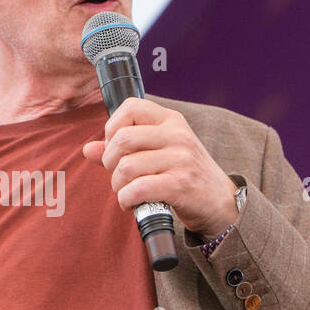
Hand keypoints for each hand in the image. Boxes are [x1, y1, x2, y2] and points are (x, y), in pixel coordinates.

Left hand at [81, 97, 238, 236]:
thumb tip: (89, 149)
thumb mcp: (159, 153)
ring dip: (117, 185)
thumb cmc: (185, 175)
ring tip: (126, 191)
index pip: (131, 106)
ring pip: (127, 166)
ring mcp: (180, 159)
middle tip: (117, 175)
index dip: (112, 127)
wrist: (220, 201)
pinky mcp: (180, 184)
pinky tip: (131, 203)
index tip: (115, 147)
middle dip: (110, 162)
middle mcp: (177, 135)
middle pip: (122, 139)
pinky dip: (126, 199)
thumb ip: (124, 149)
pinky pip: (138, 188)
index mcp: (171, 120)